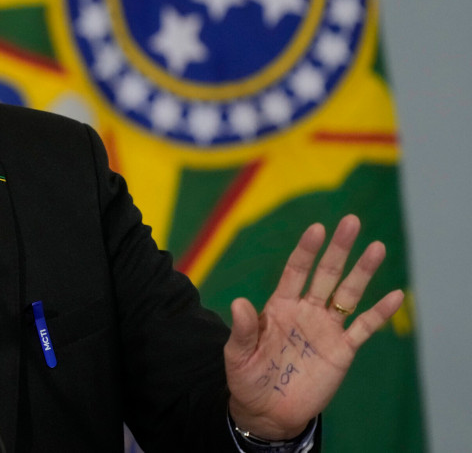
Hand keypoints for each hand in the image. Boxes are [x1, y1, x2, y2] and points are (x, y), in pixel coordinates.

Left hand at [224, 214, 403, 439]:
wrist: (268, 411)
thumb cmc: (249, 378)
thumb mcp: (238, 355)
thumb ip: (244, 329)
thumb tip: (239, 303)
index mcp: (280, 306)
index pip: (296, 271)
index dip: (306, 250)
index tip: (317, 228)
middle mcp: (306, 311)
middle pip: (325, 274)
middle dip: (338, 249)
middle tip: (351, 222)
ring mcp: (326, 329)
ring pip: (348, 294)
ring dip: (362, 272)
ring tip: (377, 247)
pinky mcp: (342, 350)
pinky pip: (364, 327)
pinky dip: (379, 313)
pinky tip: (396, 294)